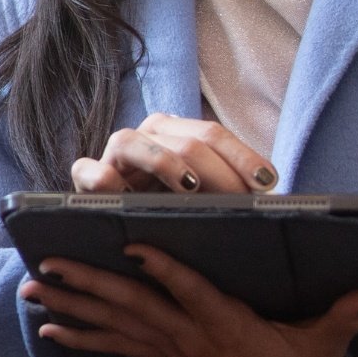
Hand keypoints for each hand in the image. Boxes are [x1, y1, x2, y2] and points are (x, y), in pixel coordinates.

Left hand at [18, 244, 357, 356]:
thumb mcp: (324, 347)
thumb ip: (343, 316)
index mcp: (226, 327)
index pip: (190, 292)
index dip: (163, 269)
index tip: (134, 245)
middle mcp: (189, 339)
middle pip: (132, 306)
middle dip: (88, 285)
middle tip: (48, 265)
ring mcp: (172, 351)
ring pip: (115, 324)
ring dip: (72, 306)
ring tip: (33, 289)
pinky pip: (115, 348)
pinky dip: (80, 338)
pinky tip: (49, 328)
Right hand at [70, 113, 277, 193]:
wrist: (117, 224)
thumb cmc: (171, 210)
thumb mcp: (205, 198)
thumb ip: (229, 192)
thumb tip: (271, 202)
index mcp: (177, 132)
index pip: (213, 134)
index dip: (242, 156)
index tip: (267, 183)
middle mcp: (147, 134)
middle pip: (186, 142)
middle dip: (217, 171)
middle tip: (239, 201)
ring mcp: (115, 153)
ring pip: (136, 142)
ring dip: (165, 163)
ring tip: (190, 187)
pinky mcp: (86, 176)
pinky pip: (92, 172)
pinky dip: (107, 182)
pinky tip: (127, 199)